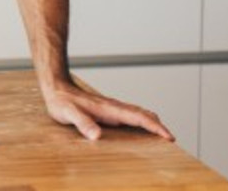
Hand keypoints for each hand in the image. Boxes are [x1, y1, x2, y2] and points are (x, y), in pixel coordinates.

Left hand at [44, 80, 173, 140]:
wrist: (56, 87)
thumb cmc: (61, 101)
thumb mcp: (68, 114)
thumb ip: (82, 123)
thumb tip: (96, 136)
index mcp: (109, 109)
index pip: (138, 117)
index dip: (155, 127)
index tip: (168, 136)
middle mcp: (114, 107)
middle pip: (143, 115)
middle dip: (158, 126)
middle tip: (171, 138)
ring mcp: (112, 108)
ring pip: (138, 114)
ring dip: (152, 123)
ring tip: (162, 135)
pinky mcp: (107, 111)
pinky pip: (130, 116)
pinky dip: (141, 121)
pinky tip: (141, 128)